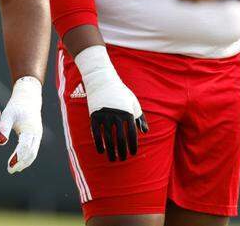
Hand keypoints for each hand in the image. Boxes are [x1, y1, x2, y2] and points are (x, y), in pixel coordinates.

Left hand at [0, 76, 42, 172]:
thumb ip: (3, 128)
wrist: (28, 99)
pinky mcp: (36, 136)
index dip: (18, 157)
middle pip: (31, 153)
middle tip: (10, 170)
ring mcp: (38, 136)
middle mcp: (36, 134)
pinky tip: (18, 162)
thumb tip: (0, 142)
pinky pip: (33, 150)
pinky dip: (27, 158)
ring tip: (14, 169)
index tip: (10, 165)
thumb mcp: (7, 115)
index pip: (25, 147)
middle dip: (21, 163)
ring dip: (24, 163)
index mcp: (30, 129)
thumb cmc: (15, 107)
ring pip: (33, 153)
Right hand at [75, 46, 147, 161]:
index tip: (132, 153)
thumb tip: (145, 132)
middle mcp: (116, 116)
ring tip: (112, 158)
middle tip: (122, 159)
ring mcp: (104, 116)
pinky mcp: (94, 115)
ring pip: (108, 138)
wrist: (101, 80)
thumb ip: (140, 117)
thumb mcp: (133, 102)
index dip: (132, 146)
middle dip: (122, 151)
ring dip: (111, 150)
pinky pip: (96, 132)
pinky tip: (101, 150)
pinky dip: (98, 143)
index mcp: (128, 113)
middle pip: (120, 138)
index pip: (132, 134)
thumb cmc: (120, 92)